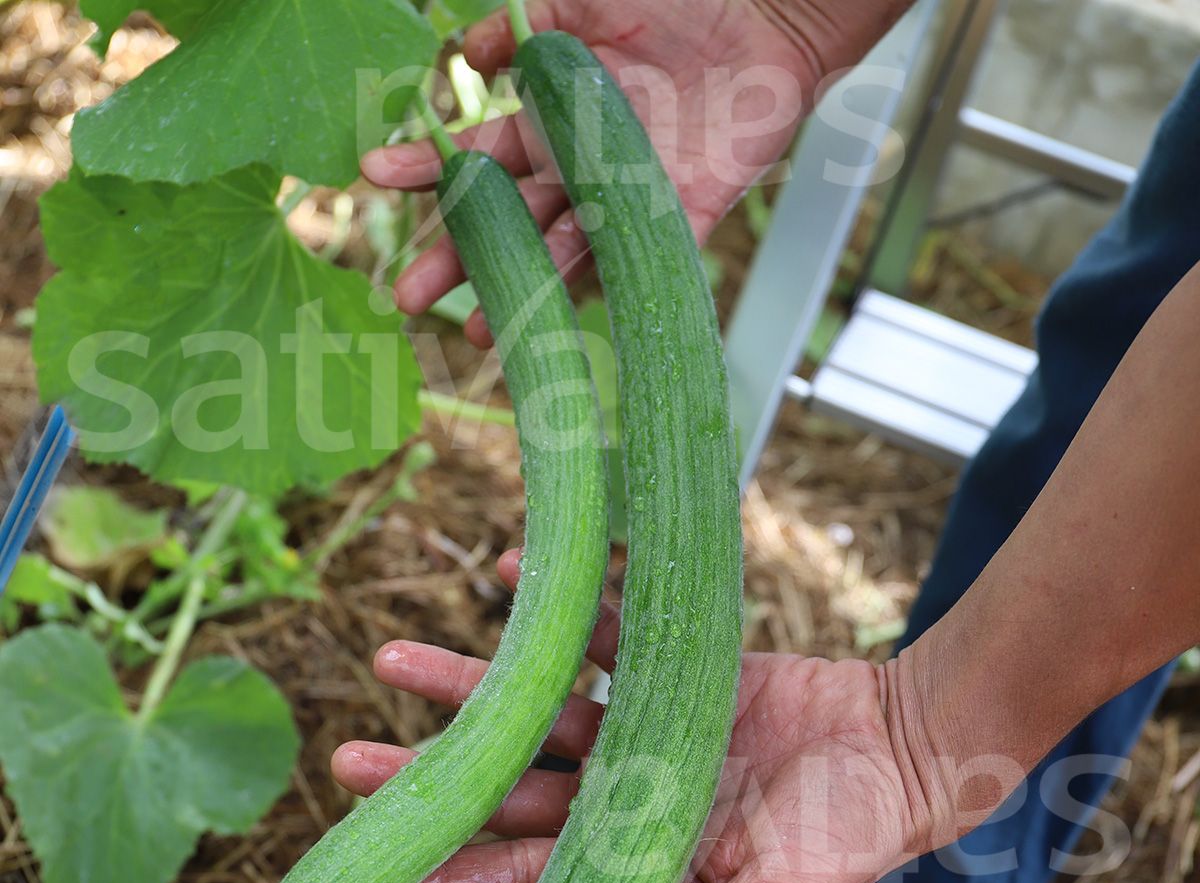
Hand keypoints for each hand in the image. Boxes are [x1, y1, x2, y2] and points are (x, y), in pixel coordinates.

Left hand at [333, 550, 950, 882]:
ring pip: (540, 712)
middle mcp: (626, 801)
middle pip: (511, 790)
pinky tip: (503, 574)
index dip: (452, 872)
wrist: (907, 748)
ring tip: (395, 655)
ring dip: (474, 685)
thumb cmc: (851, 838)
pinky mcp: (671, 675)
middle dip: (435, 774)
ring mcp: (644, 735)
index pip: (526, 877)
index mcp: (639, 865)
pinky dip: (561, 608)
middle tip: (348, 756)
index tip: (376, 866)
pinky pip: (604, 636)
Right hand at [362, 0, 816, 345]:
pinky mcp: (678, 216)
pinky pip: (637, 260)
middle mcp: (579, 168)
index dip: (426, 169)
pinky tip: (566, 323)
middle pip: (506, 222)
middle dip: (455, 257)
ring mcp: (624, 198)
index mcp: (551, 120)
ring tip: (477, 329)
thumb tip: (464, 55)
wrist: (767, 14)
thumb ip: (522, 26)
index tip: (372, 177)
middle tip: (407, 295)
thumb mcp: (583, 0)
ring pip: (559, 255)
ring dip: (519, 292)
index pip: (477, 155)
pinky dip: (603, 290)